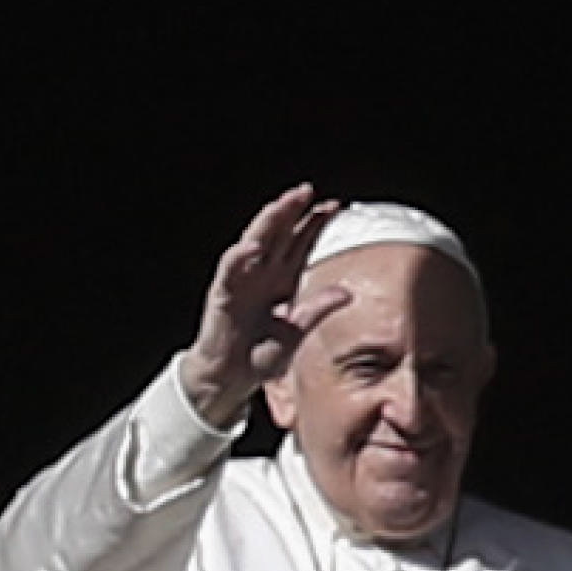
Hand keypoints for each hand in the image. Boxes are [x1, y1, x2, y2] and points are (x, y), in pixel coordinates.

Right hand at [177, 184, 347, 428]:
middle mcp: (262, 274)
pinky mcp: (223, 294)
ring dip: (267, 222)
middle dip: (291, 211)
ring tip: (281, 204)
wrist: (231, 379)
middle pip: (278, 234)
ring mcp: (241, 281)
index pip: (299, 243)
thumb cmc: (260, 356)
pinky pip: (230, 269)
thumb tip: (347, 293)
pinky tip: (253, 246)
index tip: (333, 206)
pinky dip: (240, 256)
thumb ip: (318, 309)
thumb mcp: (297, 331)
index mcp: (282, 281)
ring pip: (254, 241)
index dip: (313, 224)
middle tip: (306, 191)